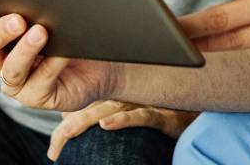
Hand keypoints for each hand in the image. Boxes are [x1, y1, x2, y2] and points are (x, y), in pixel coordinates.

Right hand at [0, 0, 120, 111]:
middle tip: (17, 19)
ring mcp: (18, 80)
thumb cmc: (73, 31)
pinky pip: (39, 83)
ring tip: (41, 32)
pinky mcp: (37, 96)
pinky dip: (51, 66)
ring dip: (24, 50)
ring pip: (10, 69)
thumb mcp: (55, 10)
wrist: (101, 65)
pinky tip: (63, 53)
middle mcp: (1, 58)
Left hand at [47, 102, 198, 160]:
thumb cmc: (160, 112)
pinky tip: (106, 124)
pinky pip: (140, 116)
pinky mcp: (161, 114)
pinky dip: (123, 119)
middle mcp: (127, 97)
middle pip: (92, 109)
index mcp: (116, 97)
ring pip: (111, 109)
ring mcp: (143, 104)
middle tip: (55, 145)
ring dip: (88, 120)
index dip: (66, 126)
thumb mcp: (128, 115)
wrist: (195, 112)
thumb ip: (99, 113)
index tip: (54, 151)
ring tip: (67, 132)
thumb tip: (67, 120)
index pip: (85, 109)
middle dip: (71, 127)